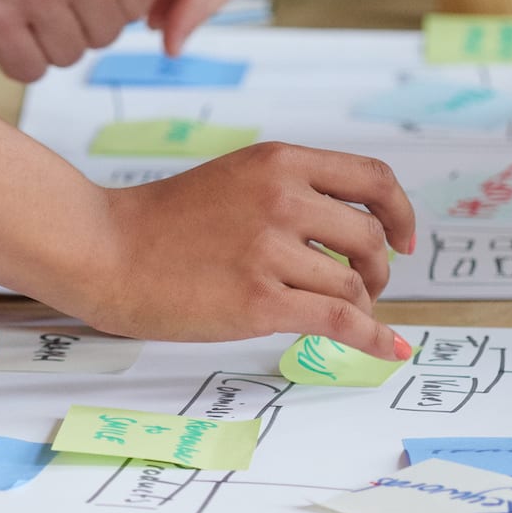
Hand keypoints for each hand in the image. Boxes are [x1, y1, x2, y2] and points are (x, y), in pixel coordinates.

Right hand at [0, 0, 153, 83]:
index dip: (111, 12)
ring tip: (17, 18)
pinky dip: (16, 60)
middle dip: (76, 31)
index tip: (91, 10)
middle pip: (104, 35)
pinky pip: (29, 69)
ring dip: (43, 46)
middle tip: (46, 16)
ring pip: (68, 56)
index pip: (135, 3)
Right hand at [91, 144, 416, 357]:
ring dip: (360, 305)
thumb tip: (358, 231)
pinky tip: (391, 351)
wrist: (107, 250)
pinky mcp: (260, 302)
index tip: (404, 239)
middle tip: (367, 286)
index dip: (400, 212)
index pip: (372, 179)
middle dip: (379, 269)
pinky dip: (374, 339)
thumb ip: (291, 191)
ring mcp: (270, 251)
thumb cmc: (165, 222)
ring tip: (342, 313)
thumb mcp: (236, 178)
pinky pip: (340, 322)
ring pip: (353, 284)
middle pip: (370, 238)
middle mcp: (281, 199)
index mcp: (278, 162)